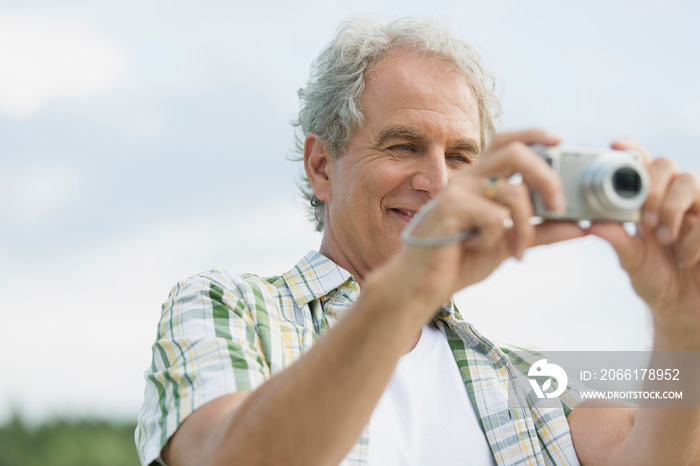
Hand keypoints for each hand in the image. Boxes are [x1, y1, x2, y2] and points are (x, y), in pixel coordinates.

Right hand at [390, 128, 586, 310]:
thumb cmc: (460, 259)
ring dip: (525, 227)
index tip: (560, 142)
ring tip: (516, 251)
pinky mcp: (450, 207)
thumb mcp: (509, 243)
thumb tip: (580, 226)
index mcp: (480, 179)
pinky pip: (495, 218)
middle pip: (516, 152)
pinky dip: (495, 239)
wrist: (422, 284)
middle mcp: (468, 178)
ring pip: (513, 192)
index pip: (508, 142)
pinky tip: (477, 247)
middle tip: (559, 206)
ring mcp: (457, 190)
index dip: (535, 135)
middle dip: (547, 177)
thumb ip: (541, 232)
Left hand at [588, 138, 699, 346]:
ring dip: (672, 207)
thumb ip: (619, 241)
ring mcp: (698, 209)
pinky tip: (684, 257)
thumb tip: (593, 224)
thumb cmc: (657, 281)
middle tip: (644, 219)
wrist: (687, 309)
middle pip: (667, 164)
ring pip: (690, 182)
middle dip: (652, 187)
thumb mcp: (633, 262)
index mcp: (647, 202)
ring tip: (663, 237)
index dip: (631, 150)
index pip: (641, 165)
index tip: (616, 145)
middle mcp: (673, 198)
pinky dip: (694, 237)